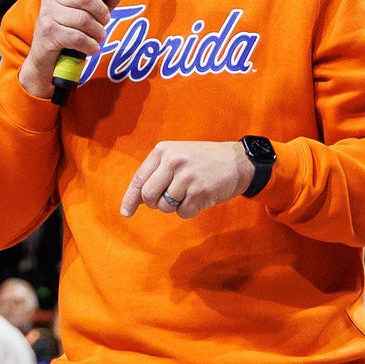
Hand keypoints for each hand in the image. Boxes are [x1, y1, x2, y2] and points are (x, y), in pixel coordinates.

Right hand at [19, 0, 130, 98]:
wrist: (48, 57)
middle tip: (104, 23)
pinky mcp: (48, 31)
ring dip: (97, 32)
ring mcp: (47, 13)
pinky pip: (77, 37)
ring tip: (98, 37)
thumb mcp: (93, 12)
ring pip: (83, 19)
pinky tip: (91, 48)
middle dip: (102, 13)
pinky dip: (90, 45)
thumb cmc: (71, 29)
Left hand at [121, 141, 252, 218]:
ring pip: (165, 206)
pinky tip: (200, 198)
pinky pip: (183, 213)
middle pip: (148, 196)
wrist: (238, 161)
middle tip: (170, 198)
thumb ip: (157, 172)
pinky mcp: (199, 192)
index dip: (130, 199)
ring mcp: (186, 177)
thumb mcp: (178, 155)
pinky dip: (189, 211)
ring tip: (189, 193)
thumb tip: (137, 199)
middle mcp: (172, 161)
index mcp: (163, 150)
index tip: (126, 212)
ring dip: (175, 206)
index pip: (139, 179)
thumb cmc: (204, 161)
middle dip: (156, 203)